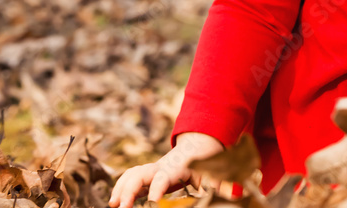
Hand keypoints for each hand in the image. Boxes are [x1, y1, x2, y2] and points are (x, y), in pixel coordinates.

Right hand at [108, 132, 224, 207]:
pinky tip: (116, 202)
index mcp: (178, 166)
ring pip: (132, 174)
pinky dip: (122, 187)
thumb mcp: (217, 172)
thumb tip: (233, 194)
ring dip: (121, 188)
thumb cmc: (209, 161)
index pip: (164, 176)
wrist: (201, 144)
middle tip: (122, 207)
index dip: (158, 188)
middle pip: (140, 173)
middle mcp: (162, 166)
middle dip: (129, 189)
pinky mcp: (150, 174)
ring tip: (113, 205)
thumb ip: (222, 183)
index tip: (153, 200)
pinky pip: (132, 177)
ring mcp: (154, 168)